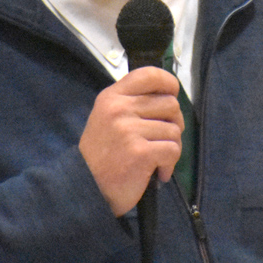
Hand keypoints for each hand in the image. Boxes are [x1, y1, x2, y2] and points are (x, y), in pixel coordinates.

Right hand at [79, 66, 183, 216]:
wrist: (87, 187)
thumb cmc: (103, 152)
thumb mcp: (109, 116)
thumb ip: (133, 102)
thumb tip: (170, 96)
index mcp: (112, 96)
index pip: (149, 75)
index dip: (168, 82)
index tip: (172, 95)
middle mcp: (120, 108)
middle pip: (170, 103)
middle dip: (175, 122)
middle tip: (163, 138)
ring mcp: (129, 129)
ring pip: (175, 129)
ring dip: (171, 146)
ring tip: (157, 158)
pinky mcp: (140, 152)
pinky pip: (173, 150)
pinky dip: (170, 164)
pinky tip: (158, 171)